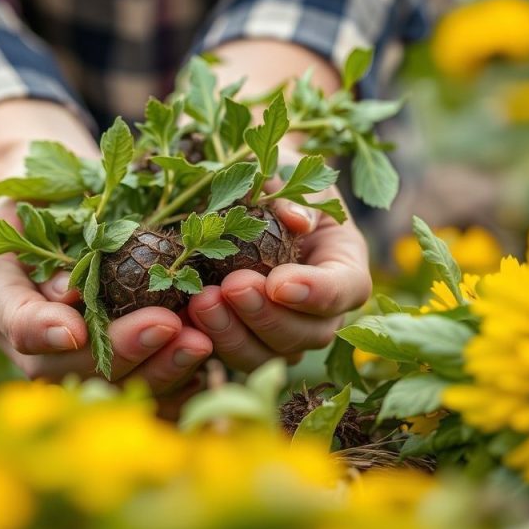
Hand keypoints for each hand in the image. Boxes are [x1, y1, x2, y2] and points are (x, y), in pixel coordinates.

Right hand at [0, 197, 212, 414]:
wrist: (48, 201)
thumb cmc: (48, 182)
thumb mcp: (46, 183)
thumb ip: (60, 225)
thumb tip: (77, 290)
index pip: (10, 316)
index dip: (40, 329)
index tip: (75, 331)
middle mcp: (10, 330)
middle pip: (56, 365)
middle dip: (118, 351)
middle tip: (172, 327)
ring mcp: (47, 355)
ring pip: (92, 386)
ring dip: (151, 371)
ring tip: (199, 344)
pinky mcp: (84, 365)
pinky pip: (122, 391)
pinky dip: (164, 387)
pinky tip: (201, 372)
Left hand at [187, 183, 371, 371]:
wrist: (244, 196)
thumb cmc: (275, 179)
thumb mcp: (290, 174)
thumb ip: (296, 194)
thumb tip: (296, 220)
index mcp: (344, 265)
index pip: (345, 290)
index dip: (315, 293)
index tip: (278, 283)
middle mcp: (323, 310)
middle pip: (309, 333)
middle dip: (267, 316)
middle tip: (231, 287)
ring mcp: (288, 332)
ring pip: (271, 354)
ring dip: (234, 334)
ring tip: (201, 302)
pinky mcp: (251, 342)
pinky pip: (235, 355)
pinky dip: (209, 342)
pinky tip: (183, 320)